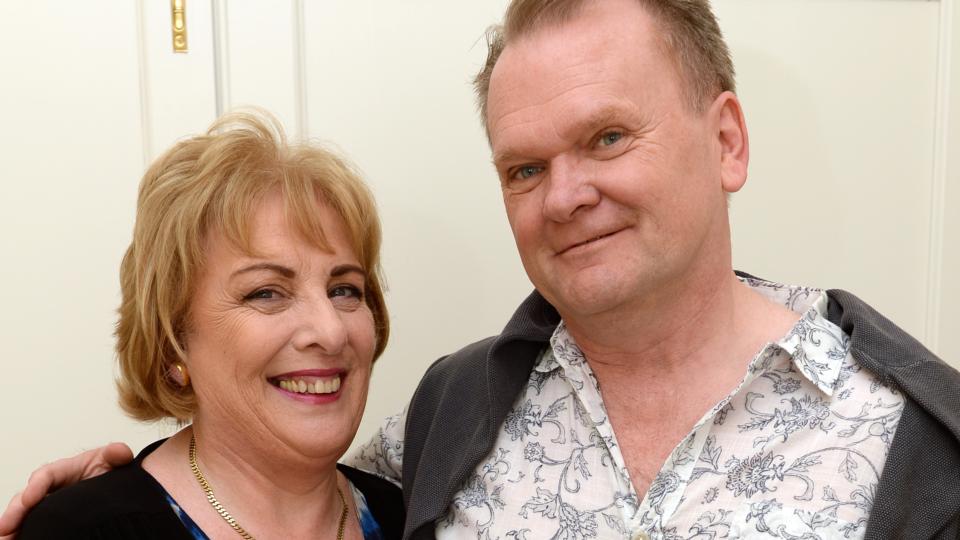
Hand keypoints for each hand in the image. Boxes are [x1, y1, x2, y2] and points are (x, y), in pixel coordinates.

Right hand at [0, 442, 133, 536]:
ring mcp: (47, 503)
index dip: (36, 486)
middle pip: (27, 497)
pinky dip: (21, 533)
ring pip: (24, 514)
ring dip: (13, 525)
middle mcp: (50, 487)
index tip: (29, 499)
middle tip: (6, 527)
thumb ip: (116, 454)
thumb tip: (120, 451)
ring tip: (6, 539)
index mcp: (64, 470)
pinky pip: (31, 524)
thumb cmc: (108, 469)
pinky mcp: (48, 517)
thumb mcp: (113, 459)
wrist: (113, 487)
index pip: (46, 474)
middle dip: (15, 511)